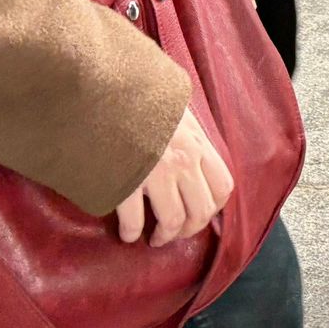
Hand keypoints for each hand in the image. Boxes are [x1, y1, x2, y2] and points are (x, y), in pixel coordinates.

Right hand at [115, 106, 232, 247]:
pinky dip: (131, 233)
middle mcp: (184, 159)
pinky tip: (128, 233)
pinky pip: (135, 220)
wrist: (105, 89)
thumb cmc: (139, 99)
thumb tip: (192, 154)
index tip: (198, 214)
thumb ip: (187, 135)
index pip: (223, 186)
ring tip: (153, 238)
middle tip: (174, 233)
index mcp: (197, 143)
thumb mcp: (175, 111)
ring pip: (173, 220)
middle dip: (189, 229)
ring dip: (164, 236)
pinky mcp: (126, 181)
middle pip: (201, 211)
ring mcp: (156, 172)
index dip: (213, 207)